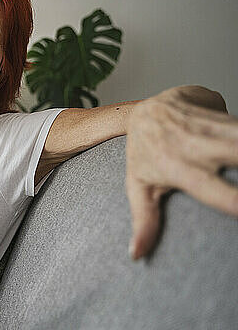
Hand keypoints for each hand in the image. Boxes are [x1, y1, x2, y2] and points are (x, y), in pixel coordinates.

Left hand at [125, 85, 237, 259]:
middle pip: (234, 152)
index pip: (209, 187)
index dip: (232, 200)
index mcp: (175, 167)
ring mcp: (204, 124)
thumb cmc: (142, 155)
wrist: (142, 112)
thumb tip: (136, 255)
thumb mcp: (138, 186)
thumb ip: (144, 220)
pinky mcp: (216, 108)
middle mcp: (191, 144)